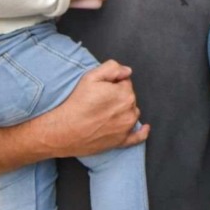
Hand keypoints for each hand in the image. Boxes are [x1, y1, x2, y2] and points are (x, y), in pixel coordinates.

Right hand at [33, 60, 149, 157]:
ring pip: (131, 113)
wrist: (65, 130)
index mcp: (125, 94)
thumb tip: (127, 71)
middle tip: (98, 101)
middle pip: (129, 98)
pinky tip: (145, 128)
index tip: (100, 89)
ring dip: (123, 111)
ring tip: (104, 113)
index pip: (125, 82)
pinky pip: (138, 137)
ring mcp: (127, 127)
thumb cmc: (77, 103)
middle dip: (117, 97)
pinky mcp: (121, 141)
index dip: (112, 84)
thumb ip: (112, 68)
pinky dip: (142, 132)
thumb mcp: (91, 77)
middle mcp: (130, 111)